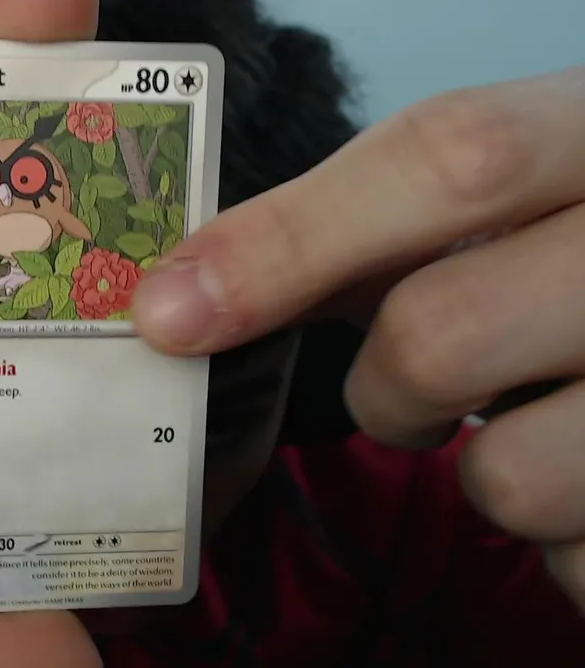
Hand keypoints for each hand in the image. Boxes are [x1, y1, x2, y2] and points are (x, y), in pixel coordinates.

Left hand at [129, 67, 584, 611]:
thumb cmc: (575, 255)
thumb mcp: (500, 206)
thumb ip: (362, 227)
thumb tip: (184, 293)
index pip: (450, 156)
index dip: (288, 239)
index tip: (169, 312)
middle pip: (441, 332)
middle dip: (383, 385)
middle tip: (412, 382)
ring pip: (503, 475)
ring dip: (477, 467)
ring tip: (538, 417)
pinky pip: (571, 558)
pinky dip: (557, 534)